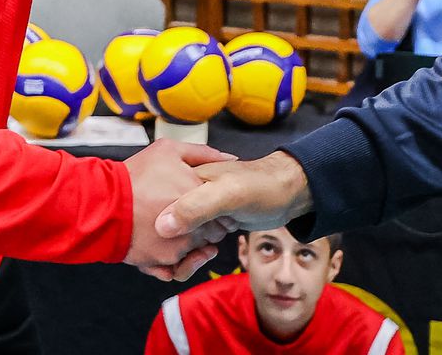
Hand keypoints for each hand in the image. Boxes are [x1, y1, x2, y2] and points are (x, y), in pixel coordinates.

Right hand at [123, 139, 238, 281]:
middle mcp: (194, 225)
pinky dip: (175, 260)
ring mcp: (179, 246)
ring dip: (190, 245)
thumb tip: (230, 157)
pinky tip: (166, 246)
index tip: (206, 206)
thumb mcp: (168, 151)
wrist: (101, 204)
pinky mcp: (162, 262)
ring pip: (196, 252)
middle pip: (213, 234)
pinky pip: (177, 267)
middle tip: (192, 219)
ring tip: (175, 231)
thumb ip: (203, 153)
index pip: (224, 211)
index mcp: (199, 197)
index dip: (216, 209)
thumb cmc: (134, 176)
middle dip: (206, 228)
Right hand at [155, 152, 313, 281]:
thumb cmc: (261, 185)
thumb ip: (196, 206)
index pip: (154, 210)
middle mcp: (184, 197)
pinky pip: (186, 248)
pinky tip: (204, 257)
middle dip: (166, 251)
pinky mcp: (205, 226)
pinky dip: (188, 260)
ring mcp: (194, 213)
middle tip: (187, 256)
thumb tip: (163, 226)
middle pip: (159, 231)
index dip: (155, 233)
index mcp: (182, 182)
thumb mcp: (228, 193)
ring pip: (170, 243)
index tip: (165, 248)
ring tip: (202, 257)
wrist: (287, 192)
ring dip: (178, 258)